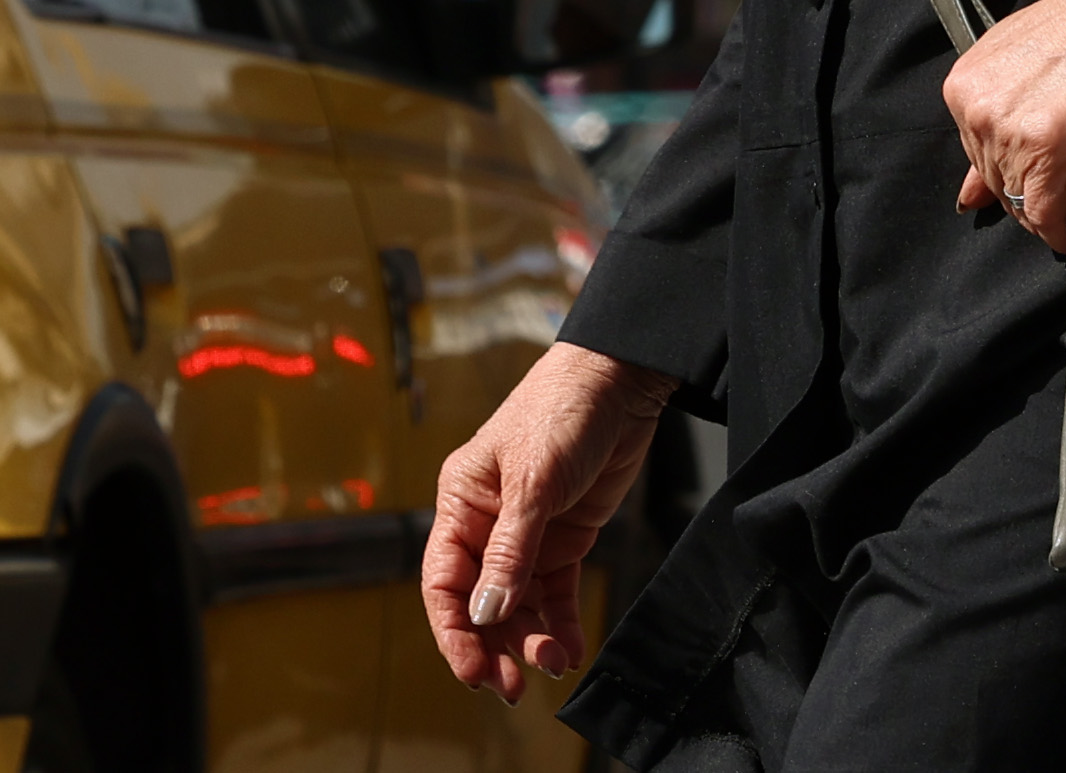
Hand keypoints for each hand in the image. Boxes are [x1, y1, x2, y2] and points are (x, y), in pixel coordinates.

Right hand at [421, 339, 671, 701]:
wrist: (621, 379)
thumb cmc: (562, 411)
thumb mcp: (534, 482)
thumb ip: (511, 550)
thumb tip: (486, 613)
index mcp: (461, 503)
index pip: (444, 582)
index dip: (454, 631)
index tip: (473, 670)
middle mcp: (487, 524)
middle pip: (480, 603)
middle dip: (493, 646)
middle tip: (510, 686)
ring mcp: (527, 534)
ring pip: (518, 605)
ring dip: (530, 638)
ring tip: (551, 666)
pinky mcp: (564, 537)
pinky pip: (555, 592)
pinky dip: (560, 622)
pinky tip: (569, 649)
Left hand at [945, 0, 1065, 250]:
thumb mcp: (1023, 59)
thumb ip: (992, 119)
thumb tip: (968, 195)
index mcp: (965, 85)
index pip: (976, 153)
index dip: (1009, 167)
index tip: (1036, 171)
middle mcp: (979, 109)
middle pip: (995, 178)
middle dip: (1025, 190)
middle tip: (1061, 189)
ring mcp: (1010, 132)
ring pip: (1017, 200)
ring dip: (1043, 214)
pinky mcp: (1048, 152)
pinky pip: (1043, 214)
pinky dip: (1057, 230)